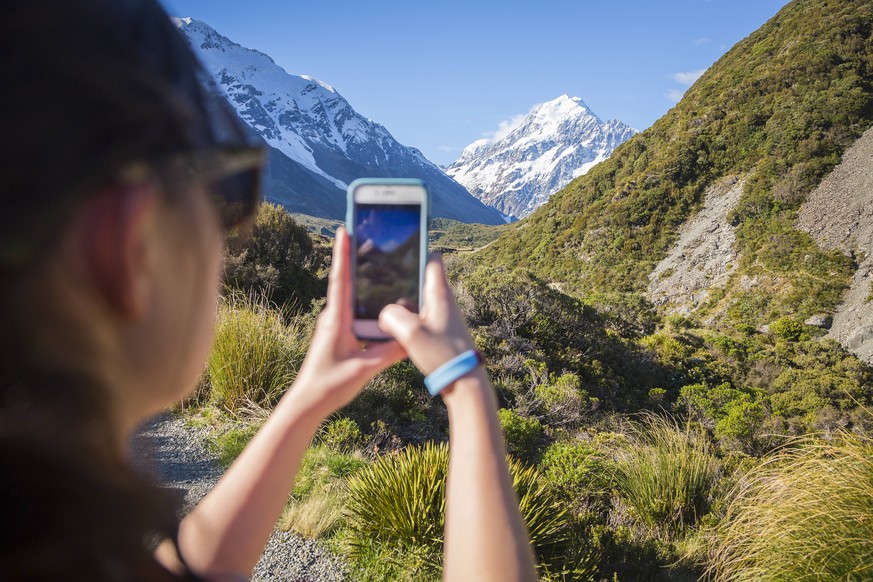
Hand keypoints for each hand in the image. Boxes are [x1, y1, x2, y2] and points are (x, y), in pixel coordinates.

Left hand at [292, 227, 405, 416]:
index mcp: (336, 319)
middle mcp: (333, 318)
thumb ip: (389, 353)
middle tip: (366, 237)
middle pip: (344, 281)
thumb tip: (412, 337)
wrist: (308, 403)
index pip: (340, 279)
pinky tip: (375, 302)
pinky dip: (362, 301)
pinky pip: (351, 312)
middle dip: (354, 257)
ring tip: (374, 262)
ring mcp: (333, 326)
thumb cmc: (330, 385)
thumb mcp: (365, 369)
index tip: (344, 229)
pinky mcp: (337, 336)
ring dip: (359, 279)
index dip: (342, 253)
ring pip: (349, 297)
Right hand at [378, 254, 475, 375]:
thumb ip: (392, 316)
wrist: (464, 382)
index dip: (417, 250)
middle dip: (401, 279)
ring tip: (378, 304)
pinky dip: (405, 319)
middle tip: (377, 277)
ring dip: (401, 303)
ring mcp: (441, 317)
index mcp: (440, 294)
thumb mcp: (410, 333)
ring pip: (416, 301)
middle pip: (420, 280)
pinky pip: (418, 318)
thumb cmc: (442, 354)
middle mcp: (443, 302)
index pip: (432, 260)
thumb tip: (384, 314)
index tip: (400, 245)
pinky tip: (389, 328)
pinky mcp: (438, 332)